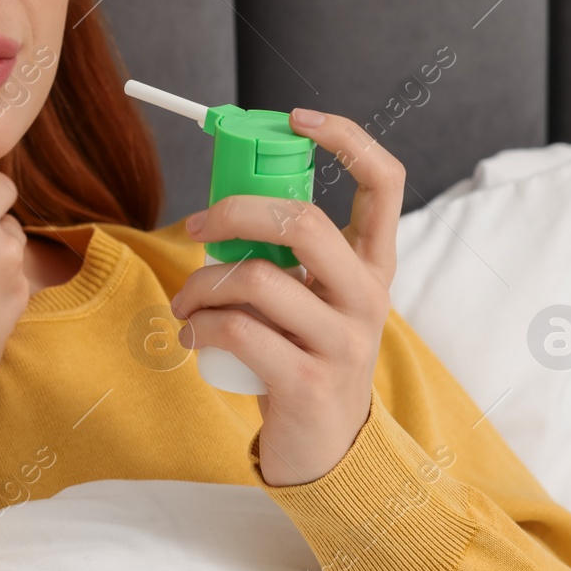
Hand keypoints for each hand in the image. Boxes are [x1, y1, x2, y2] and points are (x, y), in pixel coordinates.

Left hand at [170, 108, 404, 486]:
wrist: (326, 451)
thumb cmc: (303, 356)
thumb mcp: (309, 299)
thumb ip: (285, 256)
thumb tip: (223, 206)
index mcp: (371, 265)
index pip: (385, 181)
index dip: (345, 137)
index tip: (295, 119)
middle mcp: (367, 297)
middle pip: (303, 221)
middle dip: (234, 211)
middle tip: (197, 227)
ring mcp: (343, 341)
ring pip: (256, 279)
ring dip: (201, 284)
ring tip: (185, 302)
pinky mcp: (307, 382)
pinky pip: (236, 330)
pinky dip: (198, 325)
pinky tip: (190, 335)